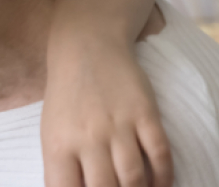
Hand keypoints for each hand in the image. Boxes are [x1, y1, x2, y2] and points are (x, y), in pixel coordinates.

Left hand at [42, 18, 171, 186]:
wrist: (86, 46)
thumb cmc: (67, 98)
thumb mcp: (54, 133)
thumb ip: (65, 169)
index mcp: (58, 145)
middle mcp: (87, 138)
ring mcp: (118, 126)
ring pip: (135, 178)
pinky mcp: (145, 113)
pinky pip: (160, 155)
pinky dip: (164, 177)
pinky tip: (161, 185)